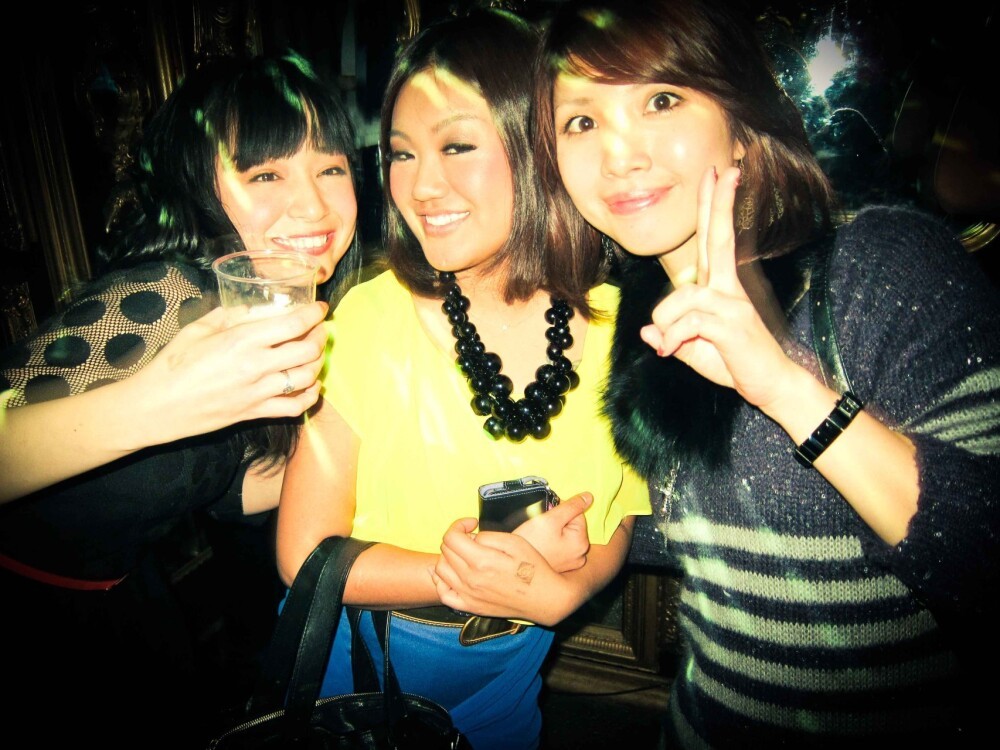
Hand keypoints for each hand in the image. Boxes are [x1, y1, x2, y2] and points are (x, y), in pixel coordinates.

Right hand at [131, 300, 328, 444]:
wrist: (156, 407)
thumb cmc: (172, 365)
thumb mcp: (198, 329)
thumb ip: (229, 315)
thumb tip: (252, 307)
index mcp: (242, 340)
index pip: (293, 323)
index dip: (314, 314)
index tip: (319, 308)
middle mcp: (256, 366)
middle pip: (308, 350)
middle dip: (320, 336)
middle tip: (319, 330)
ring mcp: (258, 392)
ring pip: (307, 378)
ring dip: (317, 364)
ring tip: (314, 354)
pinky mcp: (255, 413)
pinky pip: (295, 407)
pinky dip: (310, 397)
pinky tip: (311, 386)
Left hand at [432, 518, 565, 620]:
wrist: (544, 598)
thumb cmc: (534, 568)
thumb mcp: (515, 542)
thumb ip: (488, 536)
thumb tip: (471, 537)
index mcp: (481, 561)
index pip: (451, 537)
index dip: (459, 525)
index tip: (473, 524)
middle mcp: (470, 579)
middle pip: (445, 550)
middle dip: (456, 538)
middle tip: (473, 538)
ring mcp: (468, 595)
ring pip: (441, 570)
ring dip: (449, 556)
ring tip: (465, 554)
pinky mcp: (470, 607)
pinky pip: (444, 593)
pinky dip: (443, 580)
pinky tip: (454, 573)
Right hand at [512, 492, 590, 572]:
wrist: (514, 566)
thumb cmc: (530, 542)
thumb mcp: (551, 519)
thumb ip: (571, 506)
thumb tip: (589, 497)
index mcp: (582, 543)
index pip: (577, 514)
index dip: (560, 510)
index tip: (546, 515)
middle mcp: (580, 555)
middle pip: (572, 525)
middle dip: (557, 521)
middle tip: (540, 526)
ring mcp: (571, 563)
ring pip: (565, 535)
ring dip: (554, 531)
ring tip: (539, 536)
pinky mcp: (561, 567)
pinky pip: (560, 547)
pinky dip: (551, 542)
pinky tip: (540, 544)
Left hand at [638, 166, 797, 408]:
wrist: (772, 385)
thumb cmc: (734, 364)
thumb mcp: (693, 352)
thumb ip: (670, 339)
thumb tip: (646, 331)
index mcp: (719, 287)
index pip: (712, 240)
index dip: (713, 208)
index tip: (719, 174)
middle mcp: (728, 288)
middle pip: (719, 237)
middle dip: (718, 203)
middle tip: (724, 168)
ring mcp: (733, 304)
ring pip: (682, 296)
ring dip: (668, 324)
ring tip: (673, 346)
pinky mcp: (731, 324)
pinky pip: (688, 322)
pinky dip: (673, 339)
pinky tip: (671, 351)